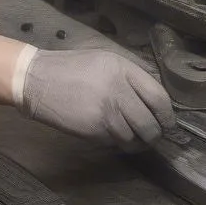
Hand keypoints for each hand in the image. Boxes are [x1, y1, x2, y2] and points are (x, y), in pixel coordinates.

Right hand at [18, 45, 176, 147]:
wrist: (37, 80)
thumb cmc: (72, 68)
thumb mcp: (105, 61)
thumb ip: (130, 76)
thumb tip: (152, 98)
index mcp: (124, 70)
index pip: (159, 97)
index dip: (167, 114)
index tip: (168, 122)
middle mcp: (119, 91)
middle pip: (150, 122)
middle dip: (157, 134)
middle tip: (156, 136)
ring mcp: (106, 113)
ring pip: (135, 137)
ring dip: (140, 143)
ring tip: (140, 141)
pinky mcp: (93, 130)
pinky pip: (117, 142)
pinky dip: (122, 144)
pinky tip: (119, 139)